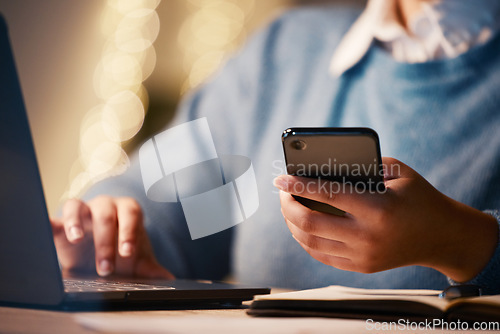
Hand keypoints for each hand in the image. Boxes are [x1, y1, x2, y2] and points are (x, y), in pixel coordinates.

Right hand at [51, 196, 173, 278]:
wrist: (101, 253)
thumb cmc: (122, 249)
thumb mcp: (136, 260)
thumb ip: (150, 268)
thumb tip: (168, 280)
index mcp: (127, 210)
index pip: (131, 213)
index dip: (129, 231)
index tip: (127, 252)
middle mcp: (105, 205)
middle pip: (105, 215)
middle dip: (106, 242)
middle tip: (106, 268)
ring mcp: (82, 210)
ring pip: (77, 206)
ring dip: (76, 222)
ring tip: (76, 239)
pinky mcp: (61, 221)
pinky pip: (54, 217)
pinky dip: (50, 222)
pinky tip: (49, 229)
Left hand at [274, 157, 498, 281]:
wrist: (441, 237)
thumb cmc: (418, 197)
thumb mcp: (398, 172)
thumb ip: (363, 164)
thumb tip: (322, 165)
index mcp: (377, 208)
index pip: (325, 194)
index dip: (296, 184)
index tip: (279, 178)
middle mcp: (367, 236)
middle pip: (308, 222)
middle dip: (287, 205)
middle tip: (282, 192)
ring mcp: (362, 256)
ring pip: (309, 241)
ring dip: (292, 223)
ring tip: (289, 207)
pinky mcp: (360, 267)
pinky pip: (320, 255)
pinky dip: (305, 239)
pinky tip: (300, 226)